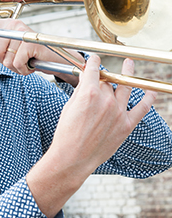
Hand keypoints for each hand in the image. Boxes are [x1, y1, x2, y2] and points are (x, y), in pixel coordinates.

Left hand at [0, 14, 83, 84]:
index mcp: (6, 25)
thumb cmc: (30, 55)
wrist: (54, 58)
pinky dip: (23, 69)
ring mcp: (23, 33)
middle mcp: (14, 25)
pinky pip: (17, 62)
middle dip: (4, 60)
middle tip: (16, 59)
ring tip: (24, 61)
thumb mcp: (11, 50)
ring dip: (15, 66)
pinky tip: (30, 64)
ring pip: (5, 58)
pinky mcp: (31, 43)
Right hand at [26, 55, 156, 217]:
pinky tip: (150, 92)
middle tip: (97, 81)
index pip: (93, 69)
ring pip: (124, 88)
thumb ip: (80, 91)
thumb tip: (86, 80)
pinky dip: (148, 98)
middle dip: (101, 80)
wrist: (73, 158)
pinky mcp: (126, 125)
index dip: (93, 62)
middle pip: (106, 82)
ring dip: (127, 75)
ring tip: (129, 66)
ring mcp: (118, 112)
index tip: (93, 60)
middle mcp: (106, 100)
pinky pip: (142, 108)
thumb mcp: (68, 107)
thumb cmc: (67, 134)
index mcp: (88, 93)